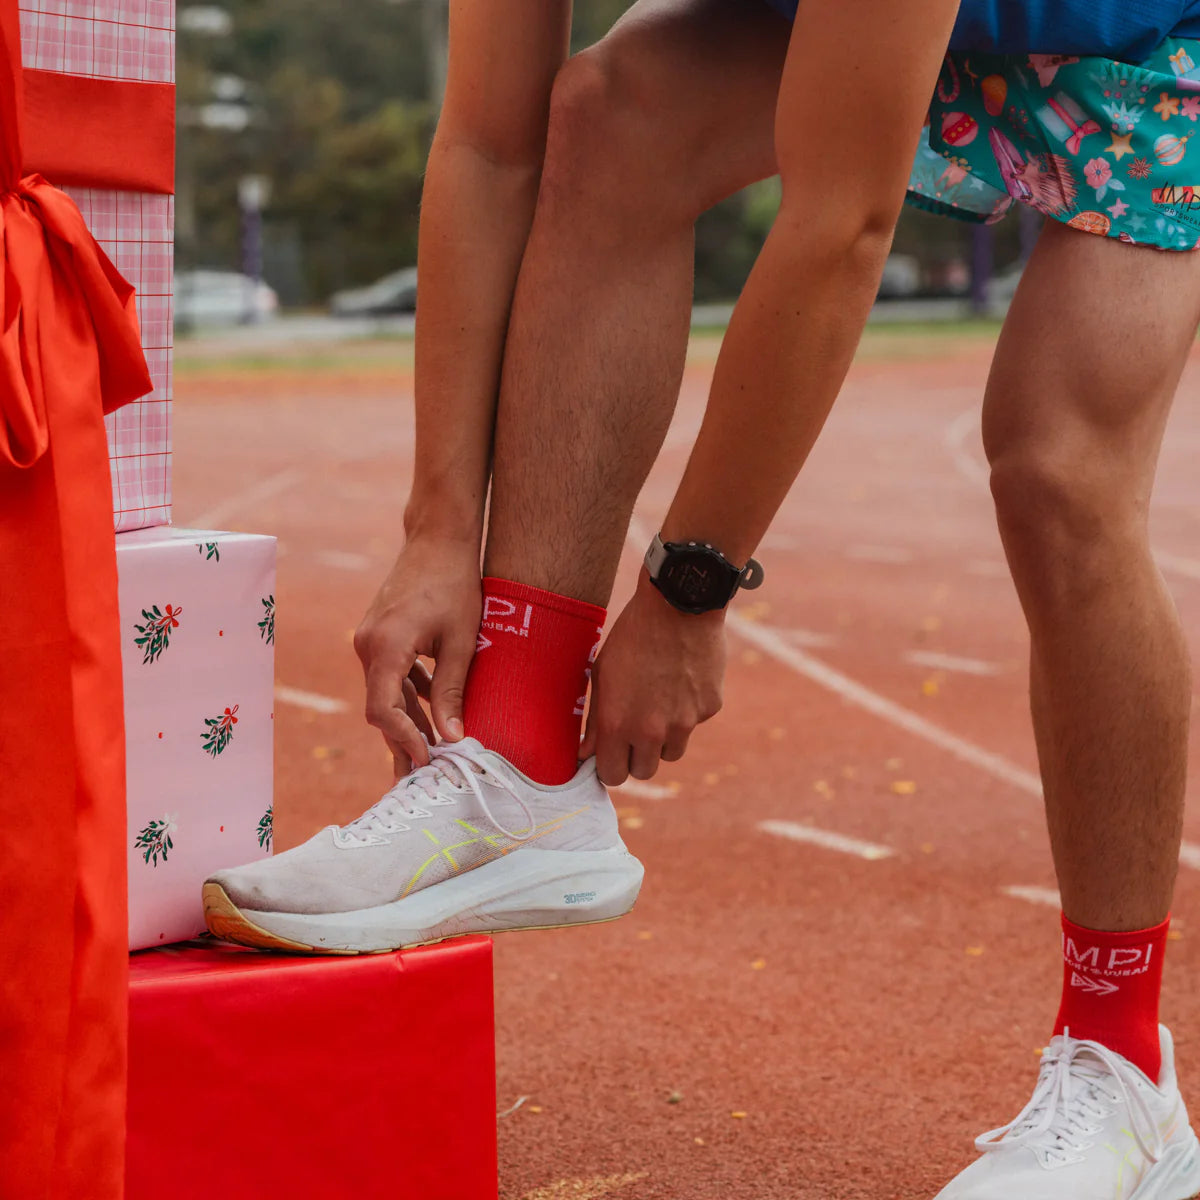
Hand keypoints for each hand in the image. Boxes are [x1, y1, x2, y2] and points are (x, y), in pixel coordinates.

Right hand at [353, 538, 481, 774]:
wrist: (438, 539)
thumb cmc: (455, 584)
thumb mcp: (461, 641)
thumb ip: (452, 690)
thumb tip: (453, 738)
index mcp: (385, 647)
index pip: (384, 710)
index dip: (404, 739)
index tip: (428, 760)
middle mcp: (368, 646)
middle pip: (380, 708)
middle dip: (402, 742)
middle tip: (421, 777)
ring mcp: (369, 640)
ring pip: (385, 694)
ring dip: (407, 722)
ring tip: (429, 755)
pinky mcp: (379, 636)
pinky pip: (390, 676)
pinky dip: (408, 698)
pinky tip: (429, 717)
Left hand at [580, 577, 725, 785]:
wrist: (678, 603)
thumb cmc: (632, 635)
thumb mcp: (602, 674)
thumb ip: (595, 720)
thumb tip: (586, 753)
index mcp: (618, 723)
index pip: (614, 775)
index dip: (611, 766)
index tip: (611, 754)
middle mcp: (652, 730)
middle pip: (645, 770)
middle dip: (637, 755)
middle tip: (635, 730)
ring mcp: (684, 722)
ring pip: (672, 751)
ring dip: (664, 737)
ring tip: (659, 700)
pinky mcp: (709, 708)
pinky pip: (695, 722)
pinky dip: (687, 709)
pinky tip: (681, 678)